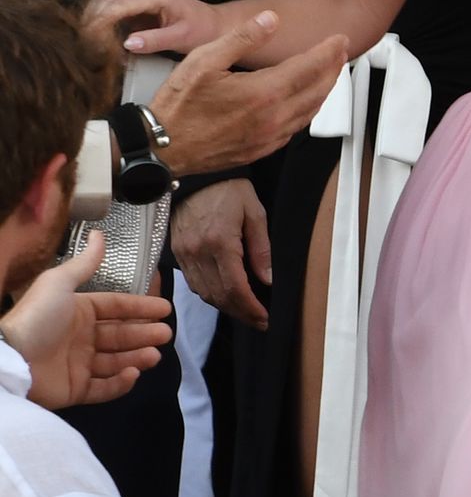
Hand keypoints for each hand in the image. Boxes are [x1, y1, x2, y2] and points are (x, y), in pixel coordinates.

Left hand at [2, 234, 171, 409]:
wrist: (13, 359)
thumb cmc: (39, 318)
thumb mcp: (60, 282)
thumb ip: (84, 263)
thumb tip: (100, 233)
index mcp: (77, 311)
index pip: (115, 307)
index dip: (139, 307)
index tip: (164, 308)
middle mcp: (80, 337)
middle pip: (119, 334)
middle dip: (143, 333)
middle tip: (165, 334)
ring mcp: (78, 364)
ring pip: (115, 361)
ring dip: (136, 357)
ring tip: (155, 354)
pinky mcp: (75, 389)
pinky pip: (102, 388)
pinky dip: (119, 384)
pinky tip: (133, 374)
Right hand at [85, 0, 221, 57]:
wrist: (214, 24)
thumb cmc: (202, 32)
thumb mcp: (181, 39)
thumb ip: (154, 41)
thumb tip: (126, 44)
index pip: (117, 5)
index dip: (100, 23)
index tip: (89, 42)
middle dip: (93, 21)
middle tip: (86, 46)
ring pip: (105, 0)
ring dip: (95, 19)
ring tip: (90, 43)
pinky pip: (112, 5)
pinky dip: (103, 19)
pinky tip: (100, 36)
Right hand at [153, 12, 348, 177]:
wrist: (163, 148)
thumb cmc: (178, 106)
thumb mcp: (204, 60)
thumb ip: (242, 38)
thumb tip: (270, 19)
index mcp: (263, 93)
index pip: (309, 67)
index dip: (328, 51)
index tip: (339, 39)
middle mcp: (272, 118)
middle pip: (317, 90)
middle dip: (333, 68)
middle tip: (340, 52)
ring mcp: (269, 137)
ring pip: (310, 111)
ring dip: (324, 90)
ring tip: (329, 73)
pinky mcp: (262, 150)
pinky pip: (295, 128)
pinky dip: (307, 111)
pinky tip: (305, 102)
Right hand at [172, 180, 271, 329]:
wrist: (197, 175)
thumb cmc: (228, 190)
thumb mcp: (254, 212)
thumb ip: (261, 248)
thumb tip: (267, 279)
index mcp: (220, 242)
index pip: (235, 288)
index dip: (250, 308)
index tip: (264, 318)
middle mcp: (198, 252)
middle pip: (219, 296)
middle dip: (241, 313)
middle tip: (258, 321)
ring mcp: (184, 254)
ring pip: (204, 293)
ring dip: (225, 307)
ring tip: (245, 311)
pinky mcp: (177, 252)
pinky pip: (193, 283)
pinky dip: (210, 294)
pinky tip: (224, 295)